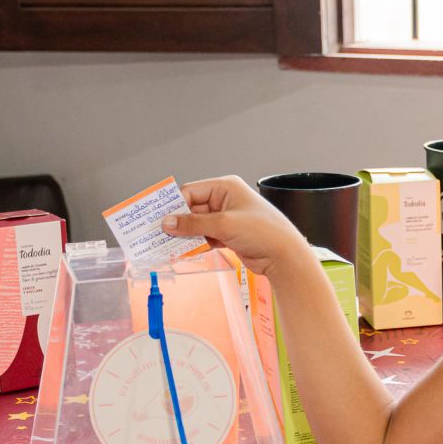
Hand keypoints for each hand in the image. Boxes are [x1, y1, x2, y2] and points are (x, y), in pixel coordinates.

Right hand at [162, 175, 303, 276]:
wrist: (285, 256)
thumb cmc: (265, 232)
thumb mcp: (224, 225)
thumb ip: (193, 224)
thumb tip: (168, 223)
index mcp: (227, 187)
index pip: (192, 191)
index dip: (174, 205)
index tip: (158, 217)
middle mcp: (226, 200)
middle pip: (192, 208)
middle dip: (177, 221)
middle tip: (157, 232)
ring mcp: (227, 218)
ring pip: (197, 224)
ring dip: (185, 234)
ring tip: (166, 244)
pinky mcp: (228, 235)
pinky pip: (205, 236)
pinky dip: (195, 243)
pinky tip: (184, 250)